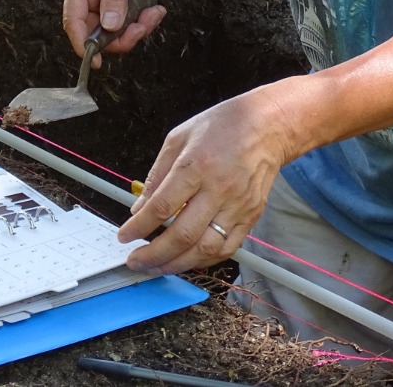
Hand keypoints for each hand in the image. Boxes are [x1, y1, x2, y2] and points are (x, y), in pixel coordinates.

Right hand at [63, 0, 168, 63]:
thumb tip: (109, 25)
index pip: (73, 21)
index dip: (82, 44)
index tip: (95, 60)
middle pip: (96, 33)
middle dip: (120, 36)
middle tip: (139, 29)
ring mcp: (105, 3)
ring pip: (115, 32)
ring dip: (136, 29)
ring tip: (152, 14)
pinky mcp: (121, 6)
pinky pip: (129, 25)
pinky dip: (143, 22)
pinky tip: (154, 9)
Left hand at [117, 84, 300, 274]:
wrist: (267, 126)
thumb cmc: (221, 127)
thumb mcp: (179, 137)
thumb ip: (157, 175)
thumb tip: (139, 209)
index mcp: (196, 165)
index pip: (163, 206)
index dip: (140, 227)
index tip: (125, 236)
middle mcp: (219, 189)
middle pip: (183, 235)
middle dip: (154, 255)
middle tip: (136, 262)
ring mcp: (238, 206)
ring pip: (205, 249)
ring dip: (178, 264)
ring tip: (158, 267)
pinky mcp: (252, 216)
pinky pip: (227, 248)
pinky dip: (204, 260)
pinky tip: (187, 260)